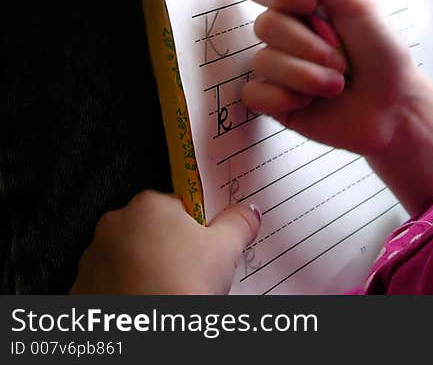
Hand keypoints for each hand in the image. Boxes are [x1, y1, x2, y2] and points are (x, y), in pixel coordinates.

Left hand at [70, 191, 260, 293]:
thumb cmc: (183, 284)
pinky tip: (146, 302)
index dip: (194, 228)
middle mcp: (115, 225)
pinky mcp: (80, 289)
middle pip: (150, 230)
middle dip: (167, 248)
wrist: (152, 330)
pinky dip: (124, 292)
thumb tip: (247, 212)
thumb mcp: (225, 249)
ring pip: (127, 258)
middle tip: (189, 271)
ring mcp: (93, 258)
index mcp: (149, 206)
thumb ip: (238, 222)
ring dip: (143, 269)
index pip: (177, 206)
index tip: (202, 246)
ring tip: (167, 291)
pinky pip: (108, 284)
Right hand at [242, 0, 419, 155]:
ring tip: (338, 84)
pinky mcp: (274, 101)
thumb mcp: (360, 6)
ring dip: (309, 75)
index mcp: (302, 4)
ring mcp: (278, 68)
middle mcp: (285, 33)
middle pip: (265, 24)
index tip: (310, 3)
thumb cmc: (382, 52)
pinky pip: (256, 94)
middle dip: (309, 44)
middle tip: (342, 59)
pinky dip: (288, 97)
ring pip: (264, 62)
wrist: (394, 107)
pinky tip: (312, 102)